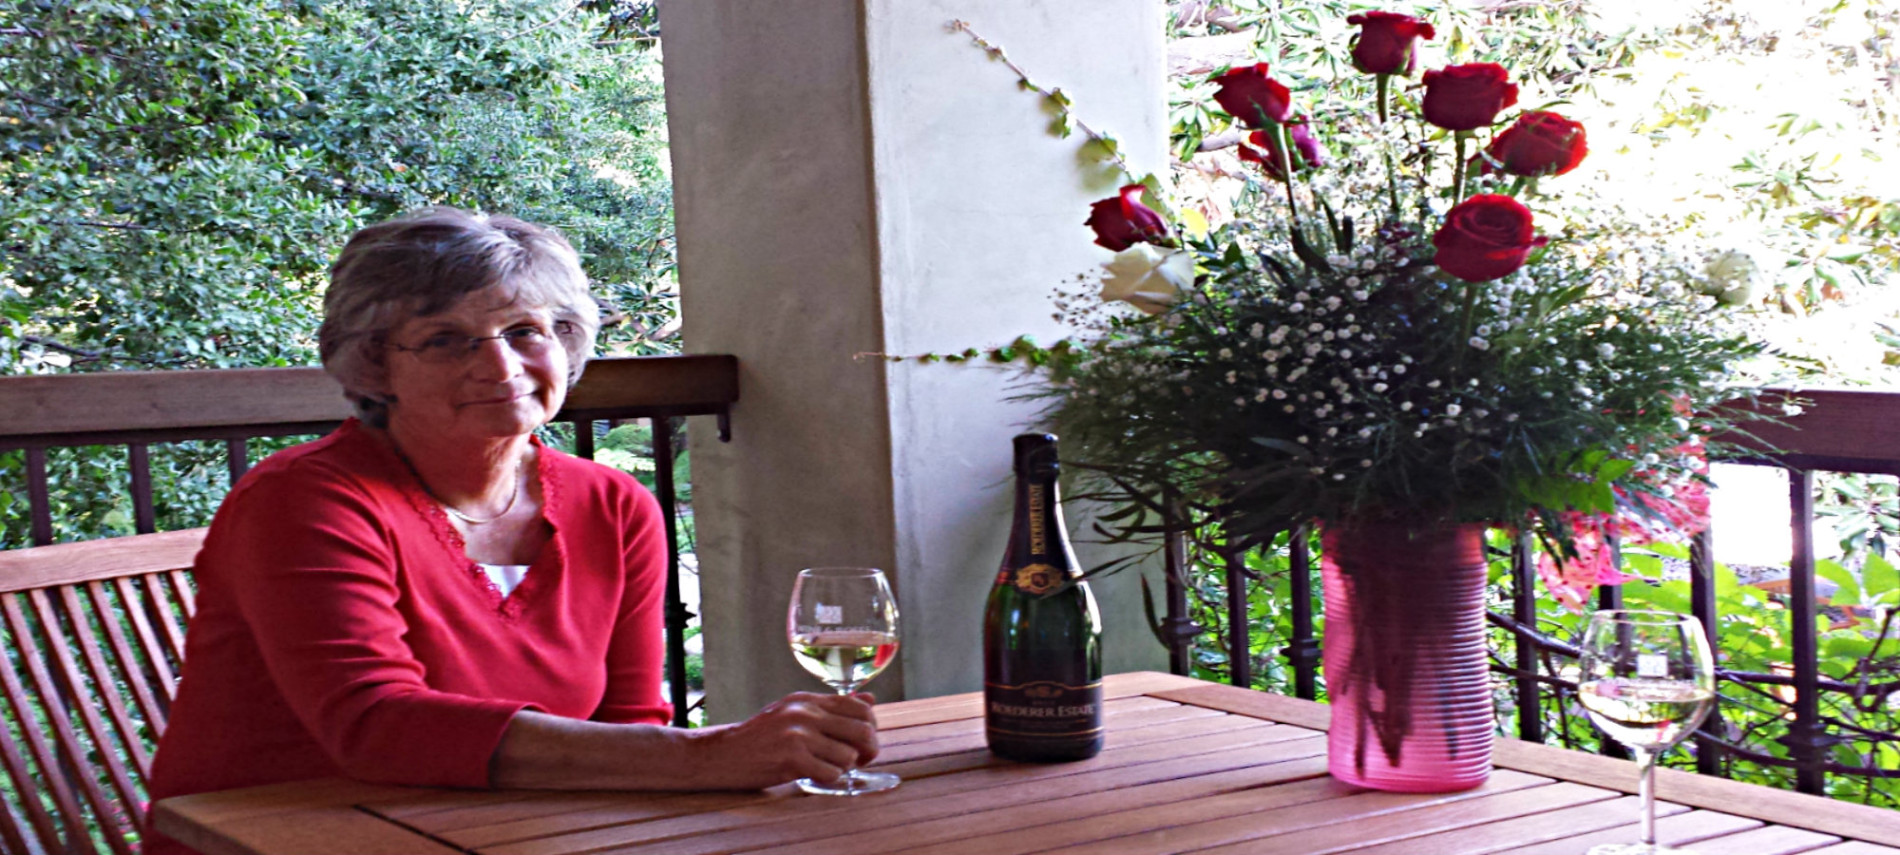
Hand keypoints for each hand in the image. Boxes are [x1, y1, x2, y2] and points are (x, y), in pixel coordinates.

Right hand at [684, 691, 879, 789]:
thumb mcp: (794, 712)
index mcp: (807, 699)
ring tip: (824, 766)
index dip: (871, 727)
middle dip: (868, 750)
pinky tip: (811, 773)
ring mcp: (798, 734)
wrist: (723, 754)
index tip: (863, 742)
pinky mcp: (791, 758)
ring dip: (842, 767)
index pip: (858, 706)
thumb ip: (831, 708)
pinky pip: (831, 773)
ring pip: (848, 755)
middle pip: (862, 730)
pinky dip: (827, 778)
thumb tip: (870, 700)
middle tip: (859, 760)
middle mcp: (805, 712)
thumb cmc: (760, 737)